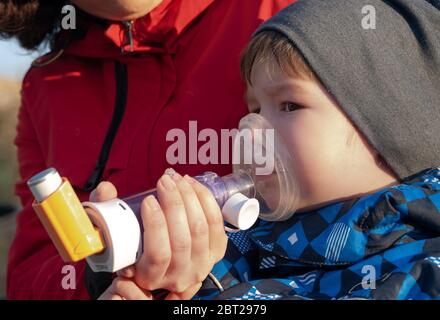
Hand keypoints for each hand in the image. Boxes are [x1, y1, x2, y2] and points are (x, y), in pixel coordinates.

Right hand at [89, 172, 227, 295]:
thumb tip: (105, 189)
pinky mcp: (216, 251)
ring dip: (190, 197)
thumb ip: (104, 212)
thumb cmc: (137, 246)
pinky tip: (193, 186)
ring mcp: (201, 265)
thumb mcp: (116, 237)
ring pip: (200, 229)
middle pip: (182, 239)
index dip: (156, 224)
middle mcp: (179, 276)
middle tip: (165, 180)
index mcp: (151, 277)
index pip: (158, 254)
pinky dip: (206, 200)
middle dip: (175, 203)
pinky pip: (216, 224)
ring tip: (178, 179)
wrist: (164, 260)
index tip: (148, 199)